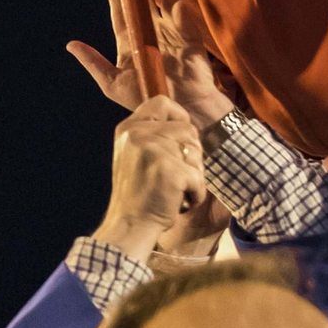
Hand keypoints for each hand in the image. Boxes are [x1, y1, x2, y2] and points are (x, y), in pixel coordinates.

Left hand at [67, 0, 234, 133]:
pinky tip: (178, 4)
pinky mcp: (191, 43)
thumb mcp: (113, 83)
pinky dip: (182, 15)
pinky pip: (186, 25)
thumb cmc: (145, 98)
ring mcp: (173, 35)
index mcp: (132, 42)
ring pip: (168, 3)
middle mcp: (152, 33)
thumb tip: (71, 44)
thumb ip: (93, 63)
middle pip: (145, 1)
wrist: (179, 114)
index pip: (122, 14)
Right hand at [93, 95, 206, 264]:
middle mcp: (138, 134)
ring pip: (196, 153)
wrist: (129, 225)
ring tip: (174, 190)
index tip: (180, 138)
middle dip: (191, 154)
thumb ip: (152, 136)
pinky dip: (195, 195)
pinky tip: (177, 203)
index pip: (162, 102)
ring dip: (194, 176)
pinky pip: (199, 178)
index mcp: (128, 128)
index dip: (179, 117)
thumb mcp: (133, 155)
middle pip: (188, 129)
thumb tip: (185, 124)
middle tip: (175, 176)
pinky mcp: (170, 170)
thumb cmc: (138, 194)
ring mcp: (154, 150)